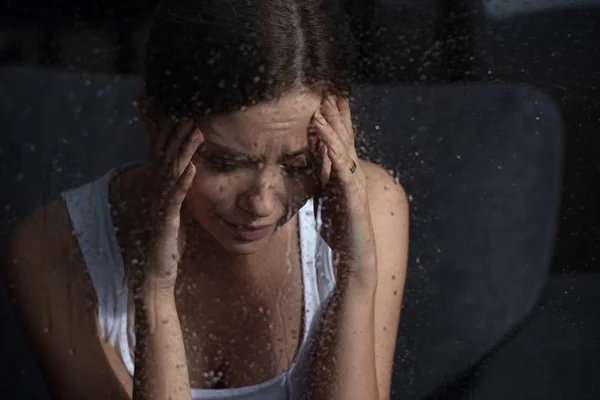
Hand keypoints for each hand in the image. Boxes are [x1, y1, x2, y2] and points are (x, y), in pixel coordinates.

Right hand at [133, 117, 203, 292]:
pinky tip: (193, 169)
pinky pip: (175, 199)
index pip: (163, 158)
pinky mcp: (165, 222)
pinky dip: (183, 183)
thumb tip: (187, 180)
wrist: (153, 275)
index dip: (171, 138)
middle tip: (190, 115)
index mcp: (157, 192)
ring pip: (171, 173)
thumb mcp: (172, 214)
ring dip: (184, 152)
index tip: (182, 117)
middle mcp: (154, 195)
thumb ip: (176, 196)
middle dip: (178, 136)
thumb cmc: (164, 245)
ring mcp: (158, 207)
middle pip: (166, 159)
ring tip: (196, 133)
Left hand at [311, 95, 376, 281]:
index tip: (326, 99)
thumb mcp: (326, 198)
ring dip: (334, 125)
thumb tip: (317, 159)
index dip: (335, 121)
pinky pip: (341, 167)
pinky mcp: (352, 196)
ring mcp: (354, 184)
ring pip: (344, 148)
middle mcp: (353, 175)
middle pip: (345, 139)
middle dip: (337, 115)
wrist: (355, 255)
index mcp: (345, 175)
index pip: (340, 142)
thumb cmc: (341, 229)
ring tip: (324, 104)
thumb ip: (323, 178)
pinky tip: (324, 134)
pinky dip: (332, 149)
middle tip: (329, 90)